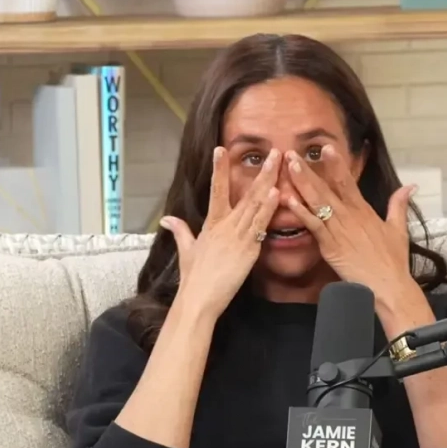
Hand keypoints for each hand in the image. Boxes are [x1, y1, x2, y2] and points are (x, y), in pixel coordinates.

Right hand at [160, 147, 280, 317]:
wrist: (198, 298)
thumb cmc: (193, 277)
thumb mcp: (185, 250)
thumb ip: (179, 231)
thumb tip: (166, 218)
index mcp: (211, 224)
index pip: (216, 190)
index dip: (220, 169)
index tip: (222, 148)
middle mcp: (225, 226)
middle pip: (245, 193)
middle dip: (261, 171)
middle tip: (274, 151)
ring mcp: (238, 236)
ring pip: (256, 205)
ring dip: (269, 183)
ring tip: (280, 164)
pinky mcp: (248, 250)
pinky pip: (260, 225)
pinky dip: (268, 208)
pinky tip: (277, 193)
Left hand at [284, 145, 416, 300]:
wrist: (388, 284)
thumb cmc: (393, 260)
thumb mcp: (398, 228)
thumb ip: (399, 205)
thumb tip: (410, 186)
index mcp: (364, 210)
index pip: (348, 182)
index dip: (336, 164)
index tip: (325, 148)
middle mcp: (349, 216)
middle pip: (327, 188)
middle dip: (309, 170)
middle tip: (292, 153)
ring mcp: (338, 230)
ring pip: (317, 202)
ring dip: (302, 184)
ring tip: (289, 167)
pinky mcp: (330, 245)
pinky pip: (313, 225)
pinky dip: (301, 212)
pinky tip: (289, 200)